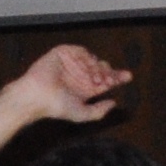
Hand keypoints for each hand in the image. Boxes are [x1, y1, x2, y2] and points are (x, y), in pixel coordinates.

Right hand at [14, 44, 132, 124]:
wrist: (37, 96)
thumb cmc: (56, 107)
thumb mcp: (82, 114)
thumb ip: (98, 111)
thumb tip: (114, 103)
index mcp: (85, 87)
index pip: (105, 80)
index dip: (117, 77)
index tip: (128, 76)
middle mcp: (80, 74)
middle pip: (102, 68)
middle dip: (109, 73)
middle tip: (109, 80)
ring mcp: (72, 63)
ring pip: (93, 60)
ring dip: (97, 69)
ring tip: (95, 80)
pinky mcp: (62, 53)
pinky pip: (80, 51)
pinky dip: (85, 58)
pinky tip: (86, 68)